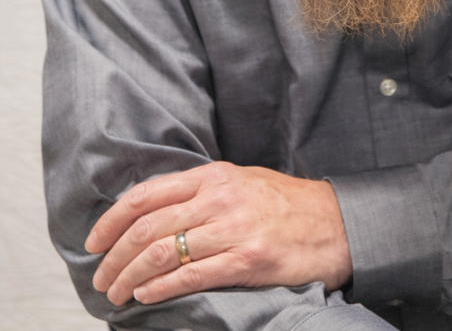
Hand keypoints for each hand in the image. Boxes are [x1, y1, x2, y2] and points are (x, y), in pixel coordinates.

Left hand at [86, 162, 352, 305]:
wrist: (335, 223)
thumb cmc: (285, 204)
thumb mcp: (240, 182)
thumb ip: (200, 191)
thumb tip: (153, 212)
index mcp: (214, 176)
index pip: (148, 194)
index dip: (112, 219)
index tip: (93, 241)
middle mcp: (220, 197)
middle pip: (149, 226)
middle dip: (115, 256)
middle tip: (101, 278)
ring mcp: (234, 228)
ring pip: (164, 252)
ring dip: (131, 277)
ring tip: (117, 294)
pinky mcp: (247, 259)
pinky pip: (191, 275)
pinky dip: (160, 289)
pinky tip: (146, 297)